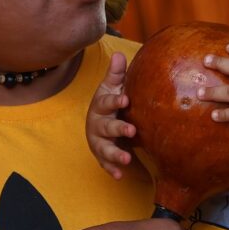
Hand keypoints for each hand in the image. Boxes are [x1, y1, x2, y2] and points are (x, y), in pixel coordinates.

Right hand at [86, 51, 137, 178]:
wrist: (100, 122)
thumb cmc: (110, 103)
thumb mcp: (112, 88)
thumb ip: (116, 74)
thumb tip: (119, 54)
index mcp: (101, 105)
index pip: (106, 102)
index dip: (115, 101)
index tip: (126, 100)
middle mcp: (97, 124)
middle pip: (106, 127)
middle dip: (118, 129)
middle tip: (131, 131)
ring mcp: (98, 141)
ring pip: (104, 148)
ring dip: (115, 154)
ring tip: (127, 158)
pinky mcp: (102, 155)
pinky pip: (105, 164)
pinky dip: (112, 169)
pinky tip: (120, 175)